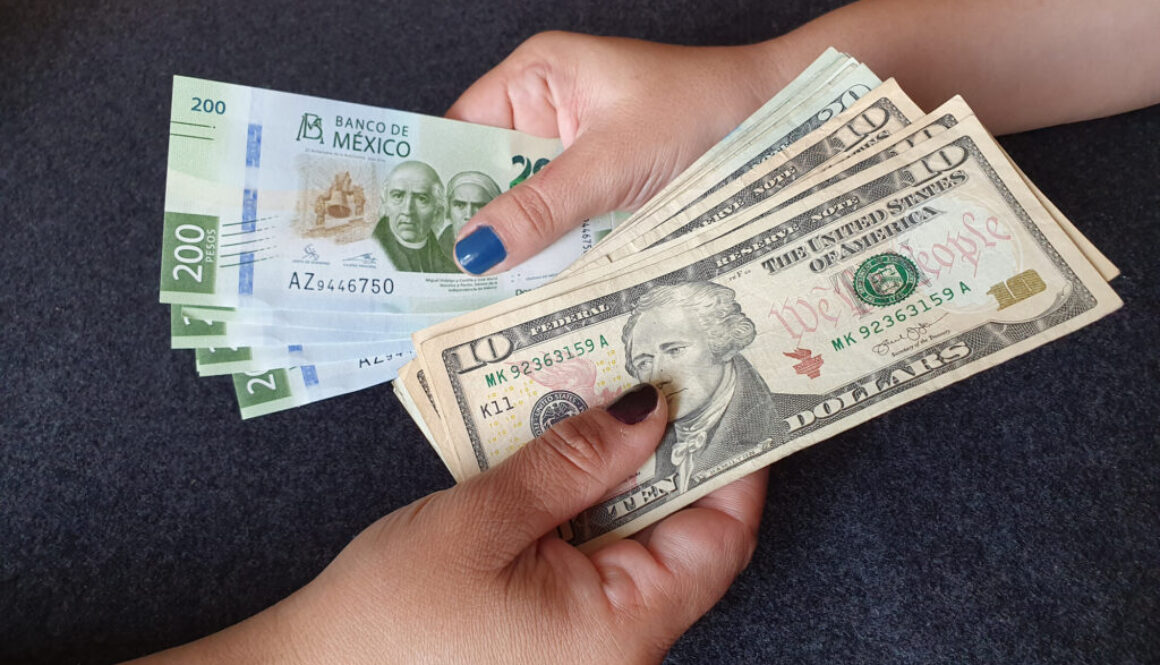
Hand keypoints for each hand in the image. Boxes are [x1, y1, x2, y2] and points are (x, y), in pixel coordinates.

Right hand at [129, 384, 768, 664]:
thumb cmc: (389, 616)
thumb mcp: (483, 520)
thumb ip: (575, 461)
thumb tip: (651, 407)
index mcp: (623, 628)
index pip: (723, 536)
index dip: (736, 457)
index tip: (728, 385)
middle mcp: (625, 644)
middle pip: (689, 536)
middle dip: (680, 451)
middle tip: (665, 370)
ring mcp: (594, 641)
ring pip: (643, 540)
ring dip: (633, 471)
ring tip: (617, 396)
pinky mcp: (562, 630)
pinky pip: (602, 557)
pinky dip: (597, 502)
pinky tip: (575, 453)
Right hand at [447, 31, 783, 273]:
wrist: (783, 125)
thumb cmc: (704, 112)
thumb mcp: (612, 162)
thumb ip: (541, 208)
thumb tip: (472, 250)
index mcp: (538, 78)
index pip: (461, 134)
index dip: (435, 185)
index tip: (407, 239)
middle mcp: (551, 112)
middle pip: (491, 178)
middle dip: (477, 229)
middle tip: (441, 289)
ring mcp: (581, 154)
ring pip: (530, 208)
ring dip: (520, 249)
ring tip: (481, 301)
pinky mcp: (609, 189)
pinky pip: (567, 225)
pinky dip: (558, 256)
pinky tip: (538, 292)